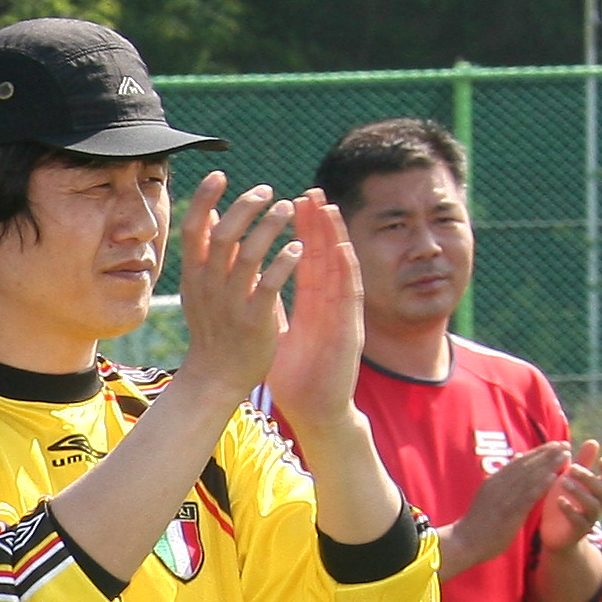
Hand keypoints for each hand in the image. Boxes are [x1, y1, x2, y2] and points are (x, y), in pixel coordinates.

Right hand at [167, 172, 297, 407]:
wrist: (215, 376)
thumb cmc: (212, 328)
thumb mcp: (199, 289)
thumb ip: (206, 252)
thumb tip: (211, 212)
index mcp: (194, 275)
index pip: (193, 228)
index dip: (203, 198)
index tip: (220, 175)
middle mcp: (209, 285)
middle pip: (224, 234)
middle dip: (245, 206)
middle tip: (268, 191)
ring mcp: (231, 302)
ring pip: (249, 254)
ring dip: (270, 226)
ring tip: (288, 209)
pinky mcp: (254, 319)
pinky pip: (270, 284)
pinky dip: (284, 261)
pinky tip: (298, 246)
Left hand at [262, 189, 368, 432]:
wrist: (315, 410)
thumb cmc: (297, 377)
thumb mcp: (278, 334)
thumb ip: (270, 308)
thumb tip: (251, 284)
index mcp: (311, 304)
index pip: (306, 260)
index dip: (301, 233)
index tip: (292, 204)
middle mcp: (329, 303)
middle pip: (324, 255)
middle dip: (318, 223)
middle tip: (310, 191)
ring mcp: (342, 313)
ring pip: (339, 267)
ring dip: (334, 237)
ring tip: (326, 207)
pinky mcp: (350, 328)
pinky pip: (348, 294)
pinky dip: (345, 269)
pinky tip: (340, 247)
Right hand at [440, 442, 571, 577]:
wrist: (463, 543)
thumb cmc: (477, 523)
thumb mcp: (487, 495)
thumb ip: (503, 480)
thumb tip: (516, 460)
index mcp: (494, 481)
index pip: (519, 462)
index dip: (538, 452)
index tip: (555, 445)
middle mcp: (498, 485)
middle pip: (526, 465)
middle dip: (547, 454)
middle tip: (565, 445)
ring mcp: (503, 499)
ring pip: (529, 477)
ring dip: (548, 465)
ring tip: (565, 456)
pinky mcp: (508, 513)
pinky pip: (527, 497)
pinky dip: (541, 485)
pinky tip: (554, 477)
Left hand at [536, 436, 601, 540]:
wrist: (555, 534)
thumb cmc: (565, 501)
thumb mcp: (572, 480)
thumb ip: (583, 462)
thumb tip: (593, 441)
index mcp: (598, 491)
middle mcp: (598, 504)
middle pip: (601, 489)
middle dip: (587, 477)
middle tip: (571, 468)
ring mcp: (590, 518)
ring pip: (591, 504)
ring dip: (578, 492)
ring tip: (563, 482)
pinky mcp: (578, 530)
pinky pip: (578, 520)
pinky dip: (570, 510)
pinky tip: (559, 501)